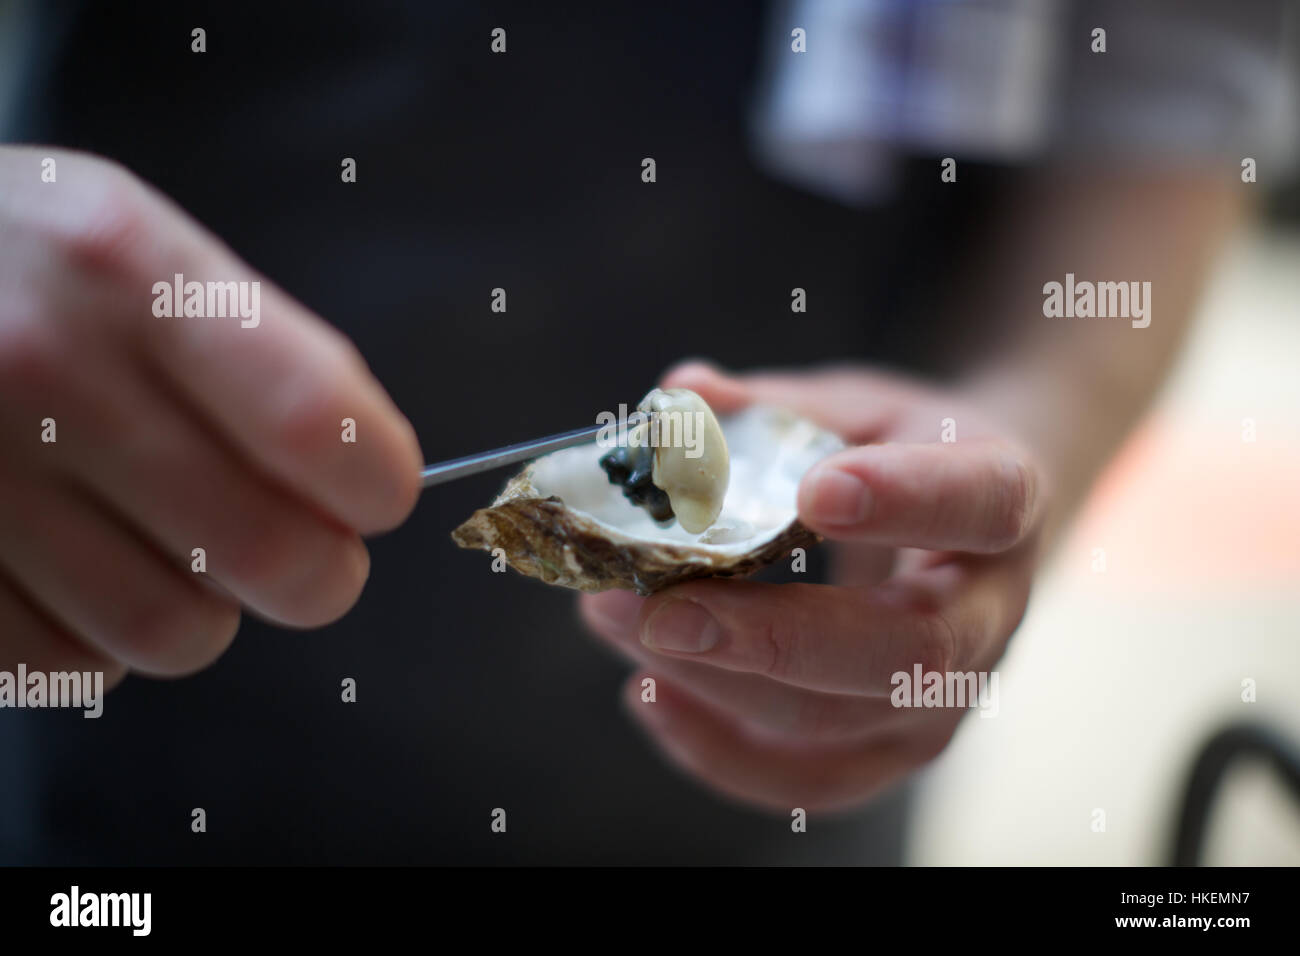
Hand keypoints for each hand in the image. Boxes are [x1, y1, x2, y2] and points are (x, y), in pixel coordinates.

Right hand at [0, 147, 421, 685]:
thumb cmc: (4, 268)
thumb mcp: (124, 239)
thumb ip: (252, 345)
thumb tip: (362, 473)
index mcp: (123, 268)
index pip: (317, 425)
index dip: (377, 484)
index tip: (376, 494)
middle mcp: (43, 370)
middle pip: (269, 554)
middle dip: (318, 570)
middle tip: (304, 549)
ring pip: (175, 632)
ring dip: (204, 610)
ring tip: (171, 550)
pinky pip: (67, 667)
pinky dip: (96, 641)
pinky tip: (79, 573)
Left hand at [580, 361, 1045, 811]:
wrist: (970, 530)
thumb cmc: (906, 453)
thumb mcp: (858, 406)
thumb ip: (776, 407)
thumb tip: (683, 392)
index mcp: (1004, 499)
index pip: (979, 504)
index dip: (905, 501)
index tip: (814, 493)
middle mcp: (989, 614)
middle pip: (907, 651)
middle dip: (777, 637)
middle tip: (665, 609)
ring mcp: (944, 699)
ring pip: (838, 722)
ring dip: (715, 682)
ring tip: (615, 619)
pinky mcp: (890, 749)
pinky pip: (809, 781)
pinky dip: (719, 751)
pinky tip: (647, 692)